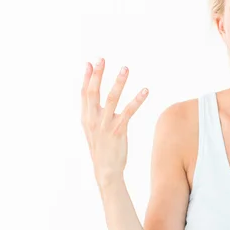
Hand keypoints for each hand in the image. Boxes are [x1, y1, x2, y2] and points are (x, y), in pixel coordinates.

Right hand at [81, 58, 148, 189]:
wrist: (106, 171)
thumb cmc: (102, 148)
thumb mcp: (93, 129)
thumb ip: (93, 112)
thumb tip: (95, 97)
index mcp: (85, 118)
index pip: (84, 93)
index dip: (87, 78)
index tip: (90, 63)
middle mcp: (92, 119)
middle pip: (93, 92)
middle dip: (97, 75)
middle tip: (102, 59)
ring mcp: (104, 125)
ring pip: (111, 99)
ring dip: (119, 82)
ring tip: (125, 68)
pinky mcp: (118, 130)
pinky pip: (128, 111)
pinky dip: (137, 100)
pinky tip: (145, 90)